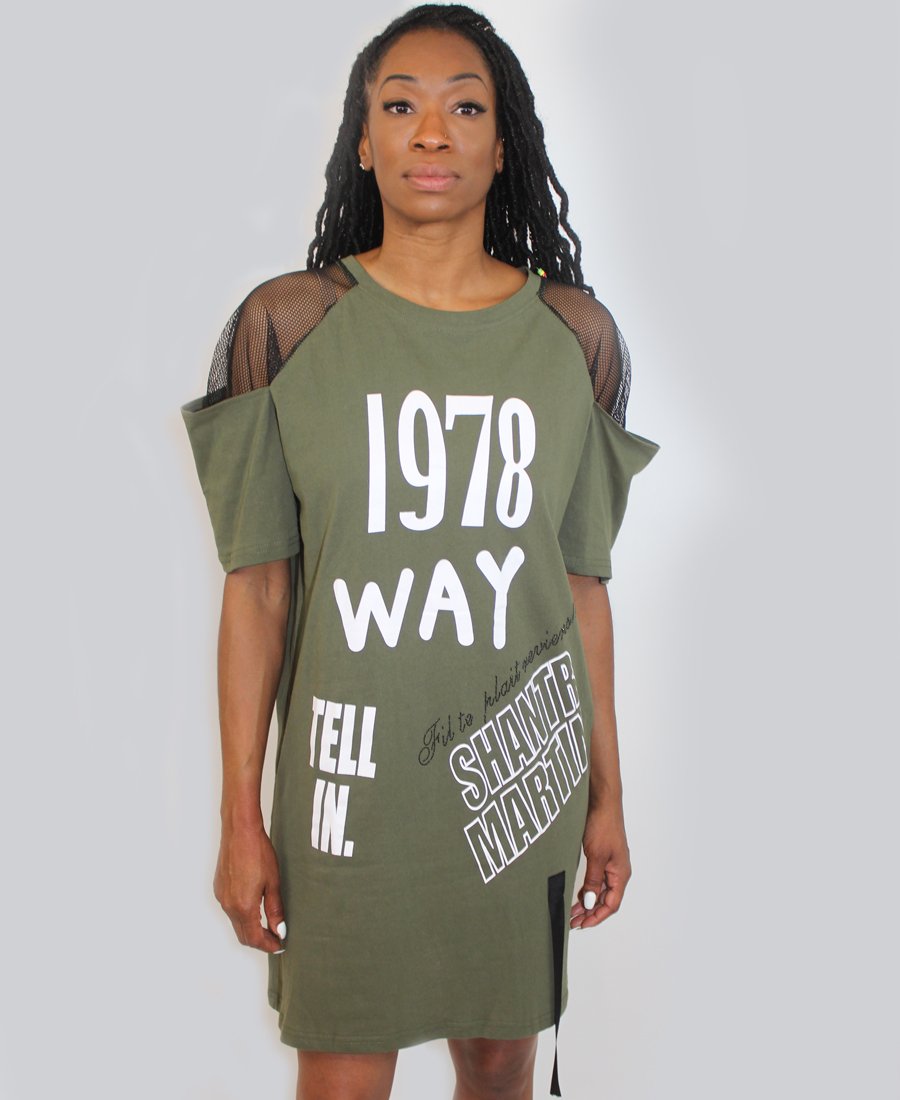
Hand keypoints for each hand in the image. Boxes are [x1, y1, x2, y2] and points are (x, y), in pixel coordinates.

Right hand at [213, 821, 286, 952]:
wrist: (239, 831)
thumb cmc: (258, 852)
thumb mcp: (273, 882)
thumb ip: (275, 909)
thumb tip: (279, 930)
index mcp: (243, 906)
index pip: (254, 938)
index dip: (268, 945)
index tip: (279, 945)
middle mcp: (229, 905)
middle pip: (243, 935)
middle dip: (259, 941)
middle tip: (276, 938)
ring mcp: (222, 897)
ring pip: (236, 923)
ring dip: (250, 929)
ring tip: (268, 924)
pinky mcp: (219, 888)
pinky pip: (230, 910)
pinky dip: (242, 916)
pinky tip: (254, 908)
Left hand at [570, 802, 631, 929]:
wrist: (602, 801)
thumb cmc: (603, 824)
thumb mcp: (596, 856)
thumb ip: (593, 881)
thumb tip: (590, 903)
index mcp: (621, 873)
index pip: (612, 904)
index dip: (597, 917)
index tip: (582, 924)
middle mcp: (618, 871)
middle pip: (607, 900)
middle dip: (591, 913)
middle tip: (574, 921)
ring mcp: (611, 863)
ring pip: (601, 890)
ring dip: (588, 902)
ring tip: (573, 911)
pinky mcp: (603, 856)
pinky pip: (597, 879)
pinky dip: (588, 889)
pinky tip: (578, 893)